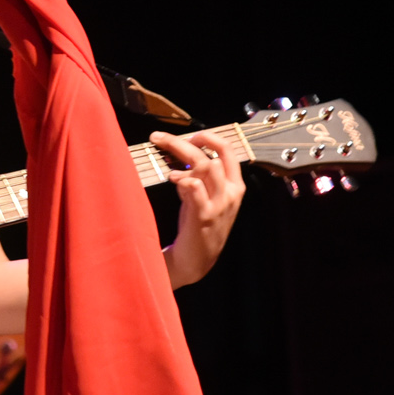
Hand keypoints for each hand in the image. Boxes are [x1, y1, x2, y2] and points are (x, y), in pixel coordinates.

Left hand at [155, 128, 247, 287]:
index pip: (228, 150)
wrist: (196, 260)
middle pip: (210, 156)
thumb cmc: (198, 226)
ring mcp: (219, 205)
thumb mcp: (202, 198)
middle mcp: (230, 193)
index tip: (189, 134)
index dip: (209, 137)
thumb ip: (197, 179)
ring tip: (162, 153)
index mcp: (234, 186)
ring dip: (181, 156)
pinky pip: (197, 190)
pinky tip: (172, 177)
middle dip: (183, 142)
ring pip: (205, 167)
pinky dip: (184, 179)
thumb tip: (182, 163)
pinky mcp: (204, 216)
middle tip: (159, 137)